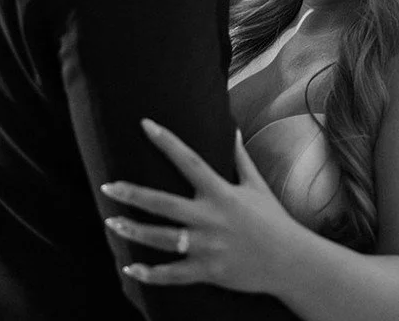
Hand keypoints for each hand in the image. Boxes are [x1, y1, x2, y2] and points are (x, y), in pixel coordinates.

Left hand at [100, 118, 303, 293]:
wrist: (290, 261)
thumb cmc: (273, 220)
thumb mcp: (256, 186)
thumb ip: (239, 157)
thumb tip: (232, 127)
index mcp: (221, 193)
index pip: (188, 160)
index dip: (165, 141)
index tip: (144, 124)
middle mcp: (211, 217)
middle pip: (163, 203)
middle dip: (133, 194)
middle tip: (107, 186)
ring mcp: (207, 246)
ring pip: (161, 238)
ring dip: (133, 230)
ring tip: (111, 222)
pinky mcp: (208, 270)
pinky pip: (172, 274)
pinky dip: (150, 272)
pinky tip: (130, 267)